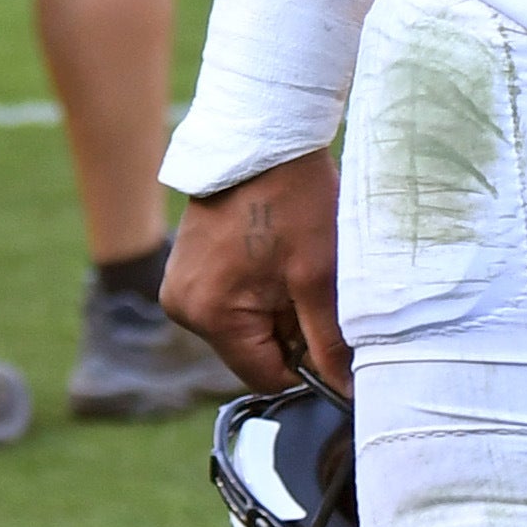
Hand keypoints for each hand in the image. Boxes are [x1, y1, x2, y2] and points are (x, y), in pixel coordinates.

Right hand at [165, 151, 348, 393]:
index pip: (265, 376)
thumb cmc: (293, 200)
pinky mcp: (187, 270)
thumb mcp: (319, 275)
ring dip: (277, 308)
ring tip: (294, 264)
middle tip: (313, 284)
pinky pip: (230, 302)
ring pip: (245, 327)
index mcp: (209, 315)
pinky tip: (276, 256)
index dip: (306, 362)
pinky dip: (260, 290)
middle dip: (291, 329)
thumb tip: (346, 389)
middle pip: (253, 352)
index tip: (331, 330)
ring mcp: (180, 287)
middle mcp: (183, 308)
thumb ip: (329, 340)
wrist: (263, 137)